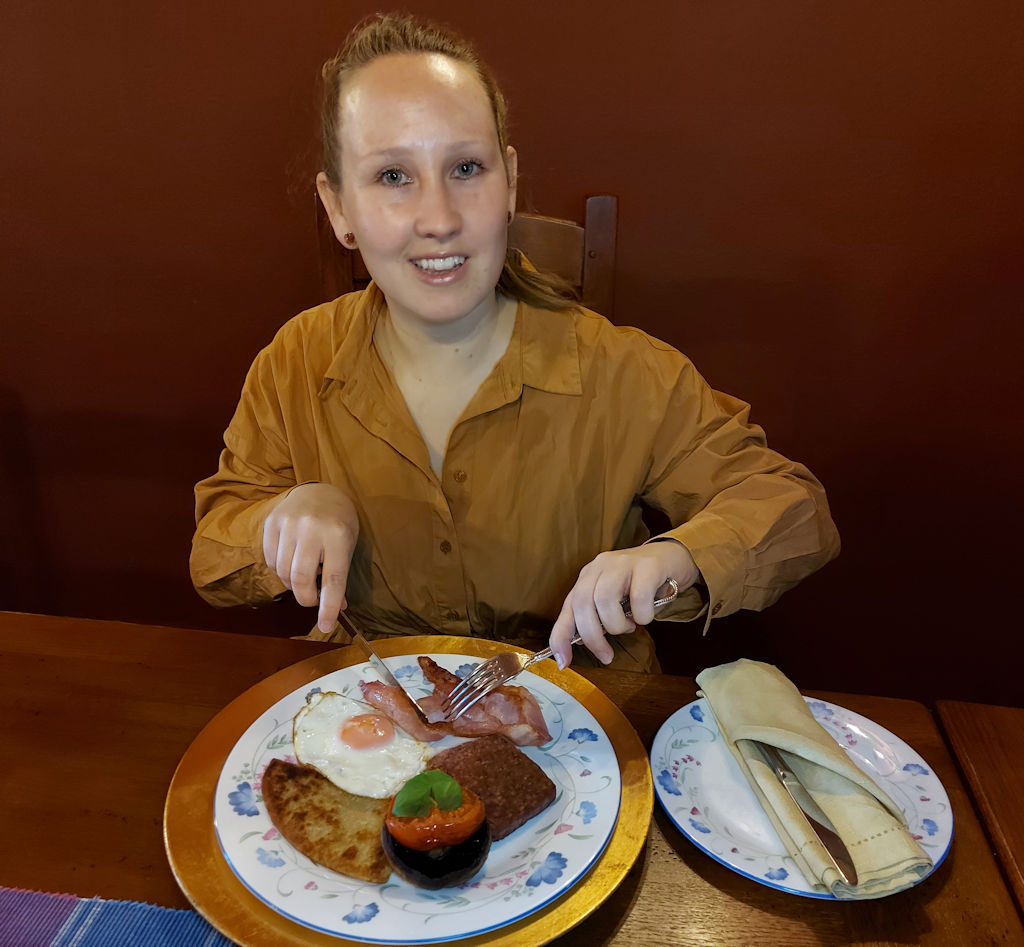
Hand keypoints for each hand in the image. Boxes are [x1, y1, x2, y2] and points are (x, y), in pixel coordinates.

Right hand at [261, 482, 358, 633]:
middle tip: (312, 600)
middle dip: (306, 598)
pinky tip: (291, 561)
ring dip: (292, 584)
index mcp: (338, 536)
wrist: (318, 491)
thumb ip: (339, 575)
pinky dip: (279, 570)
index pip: (333, 579)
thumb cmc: (338, 523)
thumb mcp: (347, 546)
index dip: (328, 607)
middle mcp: (312, 528)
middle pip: (301, 579)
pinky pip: (270, 560)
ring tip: (304, 576)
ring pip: (283, 572)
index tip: (326, 626)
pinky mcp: (271, 522)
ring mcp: (289, 523)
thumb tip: (335, 609)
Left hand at [549, 540, 698, 667]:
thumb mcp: (614, 600)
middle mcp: (600, 567)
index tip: (563, 662)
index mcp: (588, 577)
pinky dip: (642, 615)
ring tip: (630, 626)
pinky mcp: (647, 566)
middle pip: (582, 603)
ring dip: (617, 625)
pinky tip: (646, 614)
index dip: (560, 637)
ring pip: (605, 599)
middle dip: (592, 637)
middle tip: (606, 654)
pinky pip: (639, 597)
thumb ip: (596, 618)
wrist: (672, 557)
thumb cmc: (641, 584)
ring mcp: (622, 563)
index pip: (567, 607)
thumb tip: (578, 644)